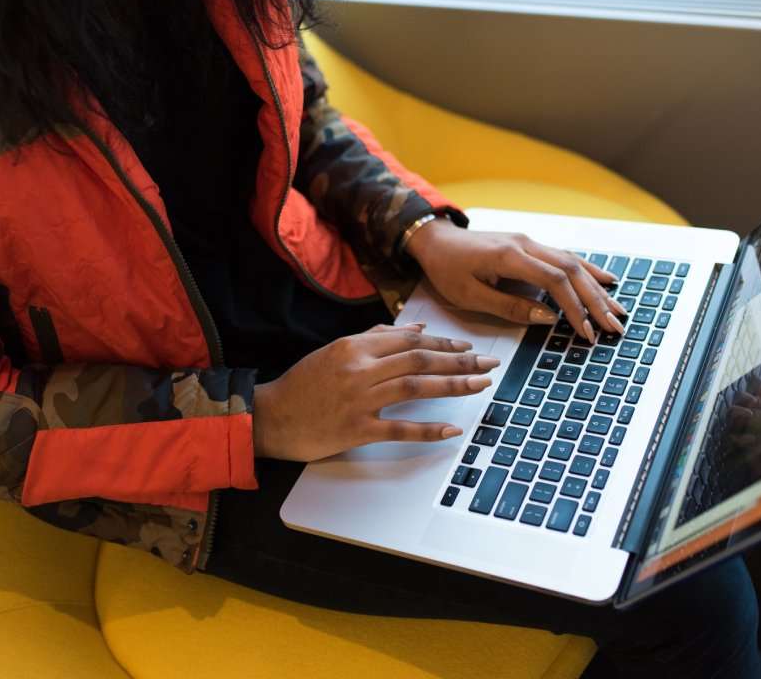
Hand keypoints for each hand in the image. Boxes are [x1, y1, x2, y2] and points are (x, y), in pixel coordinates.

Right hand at [252, 323, 497, 460]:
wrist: (272, 416)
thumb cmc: (303, 383)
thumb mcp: (336, 351)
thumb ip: (376, 337)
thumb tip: (416, 330)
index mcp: (355, 346)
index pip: (410, 341)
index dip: (444, 345)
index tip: (468, 349)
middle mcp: (359, 369)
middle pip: (419, 361)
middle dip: (459, 361)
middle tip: (488, 364)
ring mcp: (359, 400)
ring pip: (415, 387)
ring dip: (452, 386)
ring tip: (480, 385)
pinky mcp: (356, 430)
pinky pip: (398, 428)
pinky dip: (427, 429)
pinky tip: (451, 429)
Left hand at [405, 219, 625, 341]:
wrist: (436, 240)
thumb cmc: (447, 269)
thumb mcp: (469, 295)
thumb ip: (509, 306)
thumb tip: (548, 317)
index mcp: (509, 256)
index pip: (554, 281)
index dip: (575, 307)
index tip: (586, 331)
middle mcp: (525, 244)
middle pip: (572, 270)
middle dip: (596, 301)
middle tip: (614, 326)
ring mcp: (530, 242)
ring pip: (573, 263)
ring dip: (597, 288)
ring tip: (618, 311)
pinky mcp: (530, 245)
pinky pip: (566, 257)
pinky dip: (589, 270)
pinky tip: (608, 281)